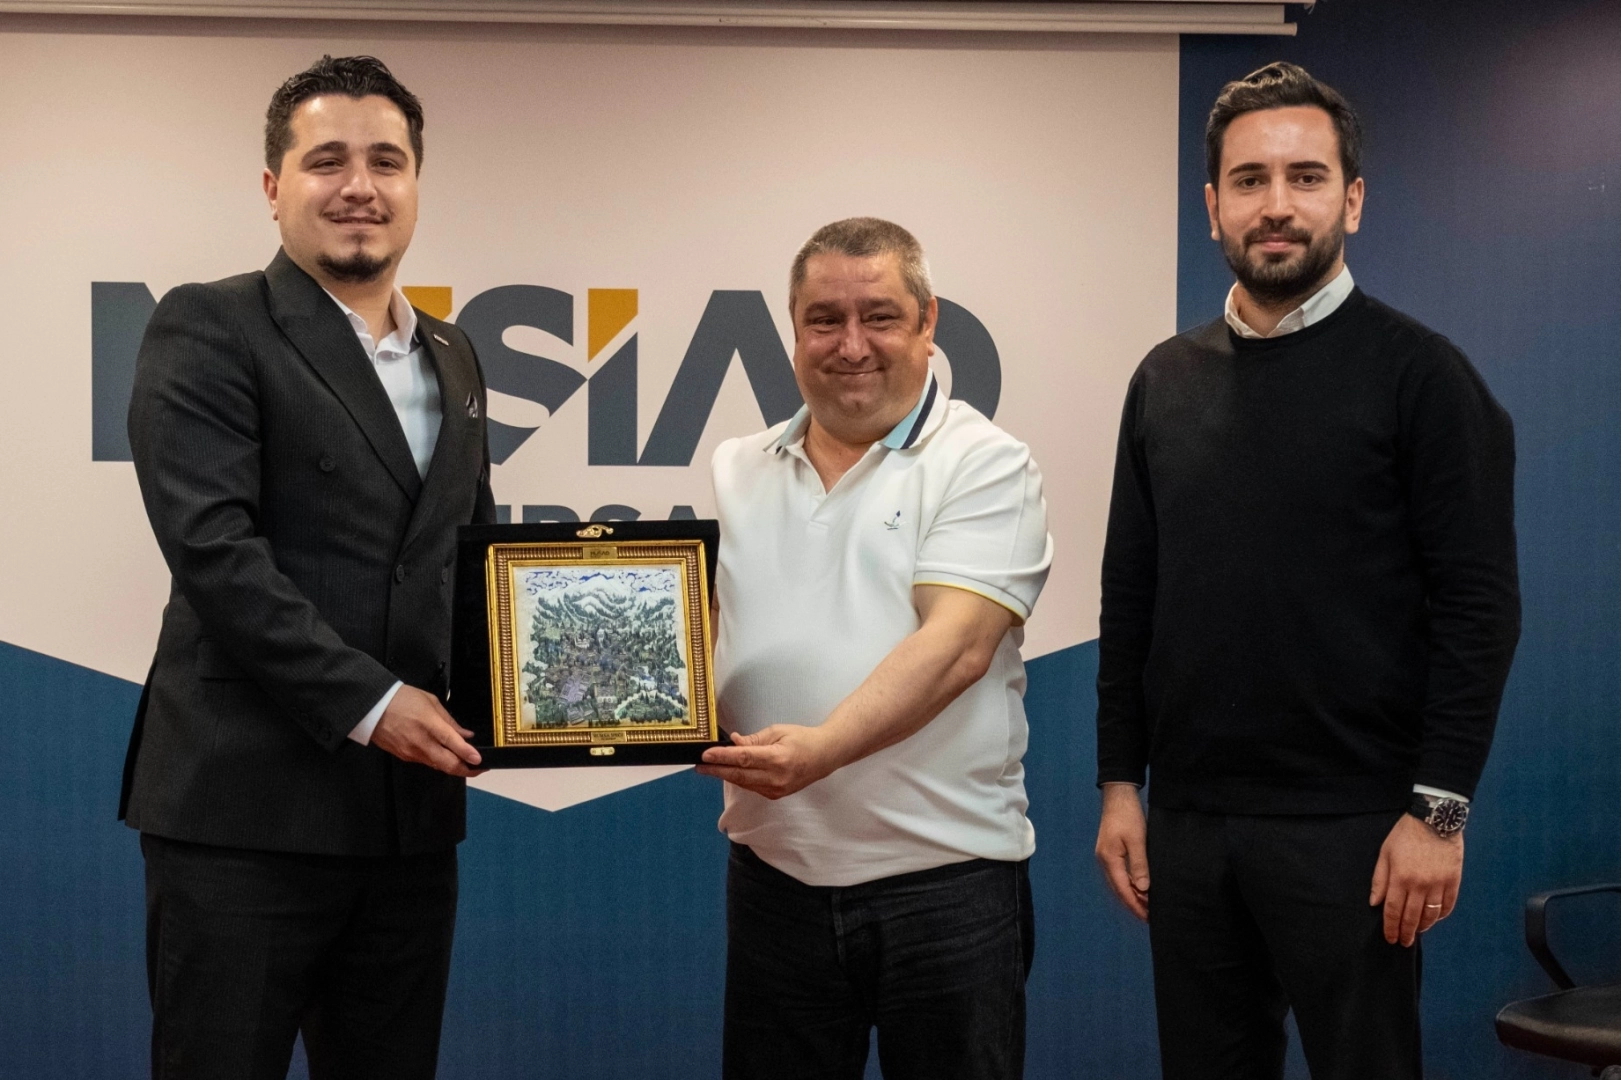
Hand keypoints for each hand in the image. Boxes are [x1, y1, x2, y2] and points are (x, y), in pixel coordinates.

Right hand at [370, 685, 484, 777]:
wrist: (372, 707)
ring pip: (438, 766)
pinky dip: (437, 761)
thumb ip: (449, 720)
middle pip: (447, 764)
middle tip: (479, 769)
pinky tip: (444, 755)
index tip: (480, 761)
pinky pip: (426, 762)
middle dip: (466, 770)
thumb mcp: (431, 701)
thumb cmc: (401, 699)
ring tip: (466, 762)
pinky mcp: (404, 757)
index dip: (469, 754)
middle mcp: (421, 743)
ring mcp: (412, 753)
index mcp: (430, 725)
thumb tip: (465, 734)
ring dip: (453, 766)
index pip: (453, 744)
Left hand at [695, 725, 840, 799]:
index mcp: (778, 758)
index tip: (706, 755)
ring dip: (725, 775)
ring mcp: (776, 790)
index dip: (723, 757)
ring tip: (709, 768)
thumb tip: (734, 742)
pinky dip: (739, 779)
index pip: (744, 759)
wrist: (825, 756)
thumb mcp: (778, 731)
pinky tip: (729, 772)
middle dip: (717, 770)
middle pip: (740, 775)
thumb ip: (754, 739)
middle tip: (699, 765)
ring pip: (744, 783)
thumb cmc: (802, 739)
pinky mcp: (775, 795)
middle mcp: (776, 778)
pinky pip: (752, 787)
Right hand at [1095, 783, 1149, 920]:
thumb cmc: (1128, 816)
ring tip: (1146, 906)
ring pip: (1118, 883)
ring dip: (1131, 895)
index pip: (1123, 889)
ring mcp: (1106, 856)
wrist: (1118, 796)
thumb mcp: (1137, 840)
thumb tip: (1143, 889)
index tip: (1147, 917)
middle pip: (1119, 890)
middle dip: (1133, 904)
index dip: (1135, 905)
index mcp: (1109, 859)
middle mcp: (1105, 861)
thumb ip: (1139, 865)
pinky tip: (1139, 887)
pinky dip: (1129, 884)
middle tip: (1149, 917)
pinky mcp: (1110, 852)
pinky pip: (1119, 875)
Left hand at [1369, 813, 1462, 946]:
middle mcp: (1420, 885)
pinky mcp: (1453, 881)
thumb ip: (1380, 879)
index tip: (1390, 938)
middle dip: (1406, 933)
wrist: (1434, 820)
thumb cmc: (1405, 835)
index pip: (1393, 911)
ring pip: (1431, 915)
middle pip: (1412, 917)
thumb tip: (1375, 903)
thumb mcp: (1385, 853)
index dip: (1390, 927)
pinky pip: (1448, 905)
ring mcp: (1439, 884)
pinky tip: (1435, 919)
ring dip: (1424, 927)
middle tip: (1403, 942)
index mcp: (1400, 878)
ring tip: (1418, 932)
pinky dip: (1441, 916)